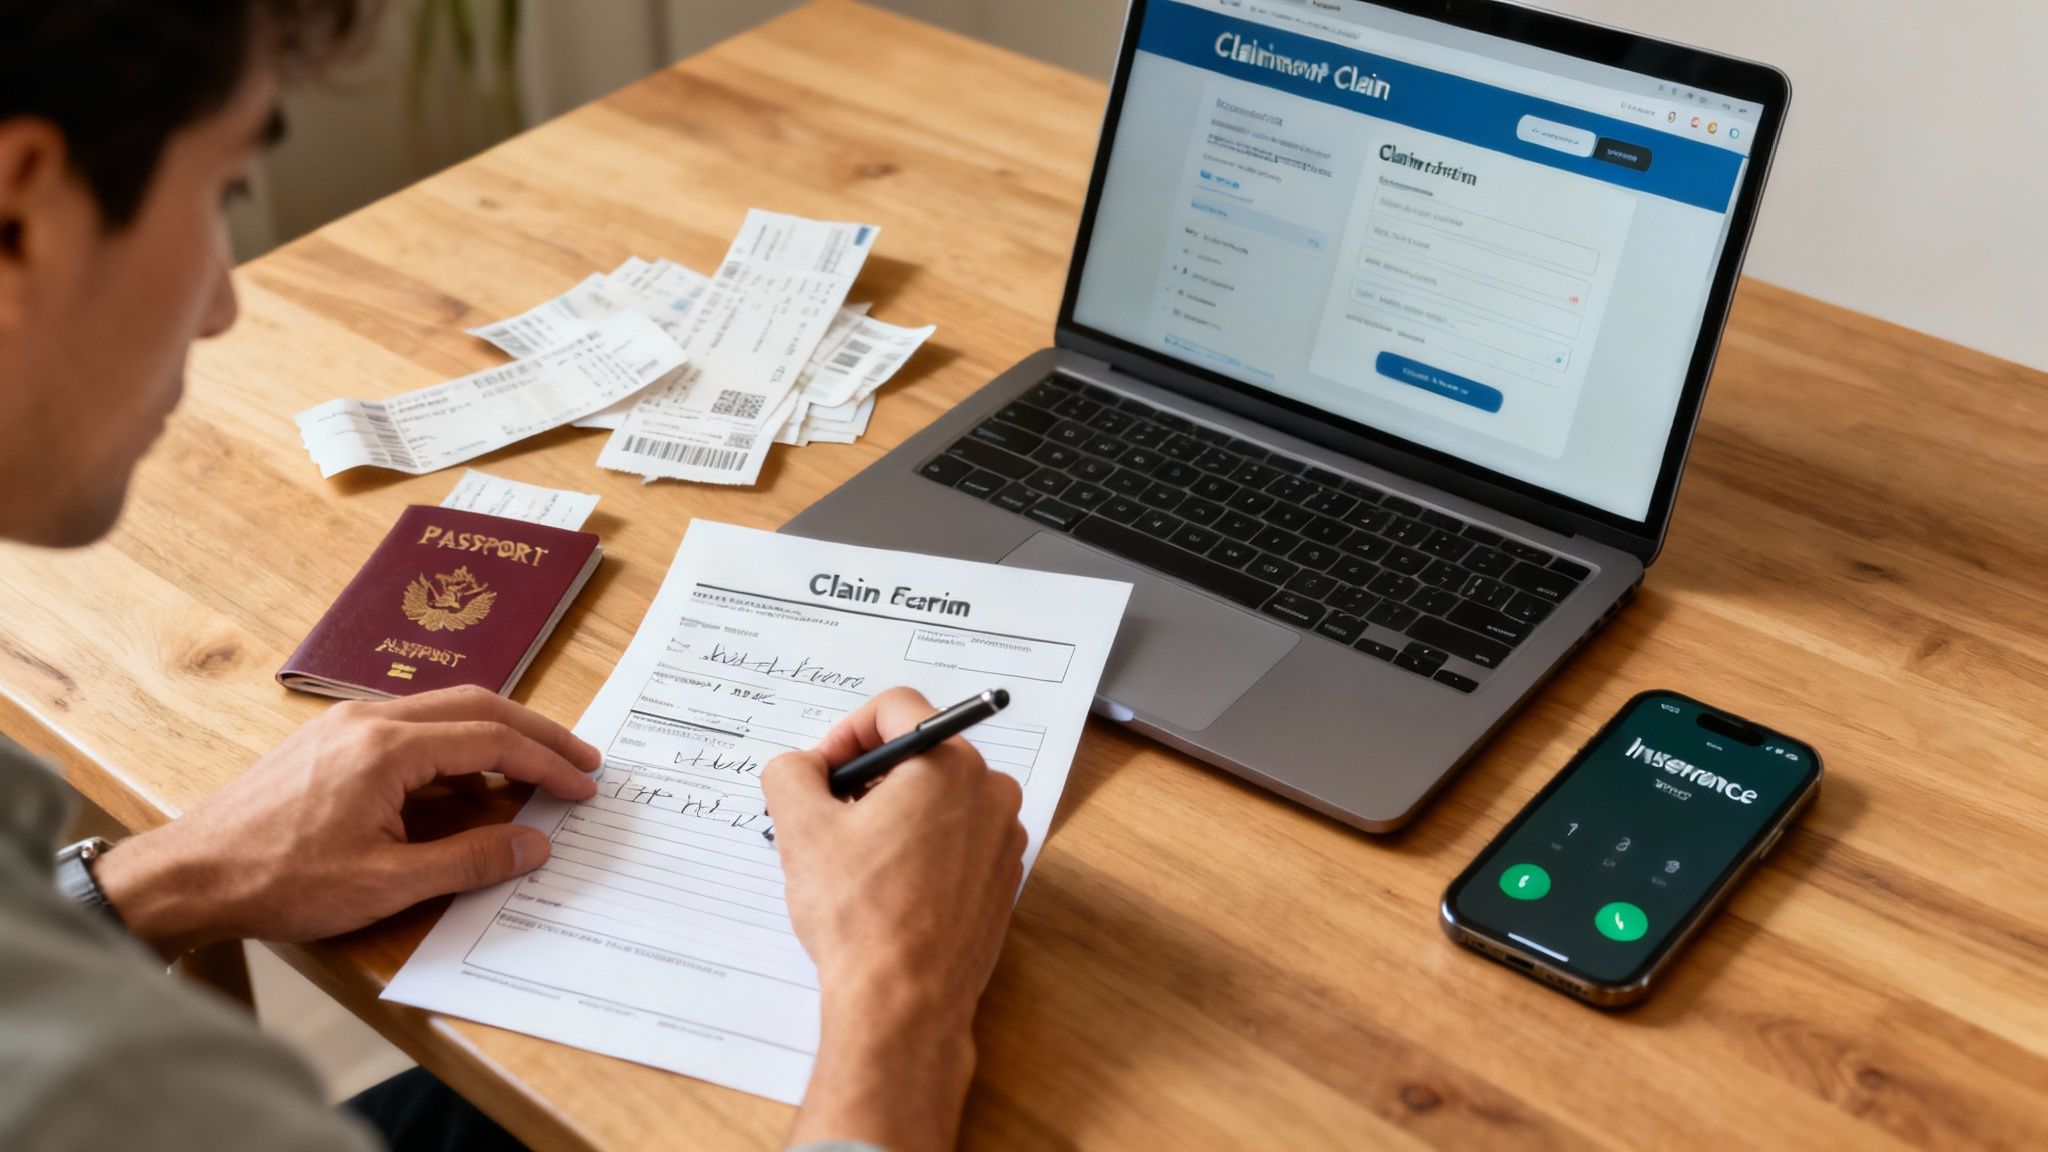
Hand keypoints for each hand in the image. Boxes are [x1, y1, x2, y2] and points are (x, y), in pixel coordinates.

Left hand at [95, 684, 600, 959]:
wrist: (189, 876)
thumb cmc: (277, 881)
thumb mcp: (385, 883)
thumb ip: (469, 860)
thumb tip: (534, 844)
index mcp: (386, 748)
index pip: (491, 740)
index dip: (546, 763)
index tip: (584, 787)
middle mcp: (368, 719)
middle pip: (476, 705)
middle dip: (536, 733)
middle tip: (581, 761)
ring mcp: (345, 725)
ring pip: (443, 711)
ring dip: (495, 734)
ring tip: (533, 770)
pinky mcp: (329, 741)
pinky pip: (411, 726)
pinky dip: (455, 744)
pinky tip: (467, 780)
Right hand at [761, 687, 1026, 1151]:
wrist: (904, 1002)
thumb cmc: (861, 916)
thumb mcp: (802, 828)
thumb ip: (791, 772)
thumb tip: (800, 765)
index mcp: (950, 764)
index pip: (895, 709)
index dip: (845, 732)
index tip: (820, 772)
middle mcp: (990, 792)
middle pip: (918, 753)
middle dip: (867, 777)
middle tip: (827, 817)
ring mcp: (1002, 838)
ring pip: (937, 798)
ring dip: (891, 814)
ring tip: (852, 860)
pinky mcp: (1000, 879)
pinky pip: (955, 839)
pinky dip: (918, 847)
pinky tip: (885, 888)